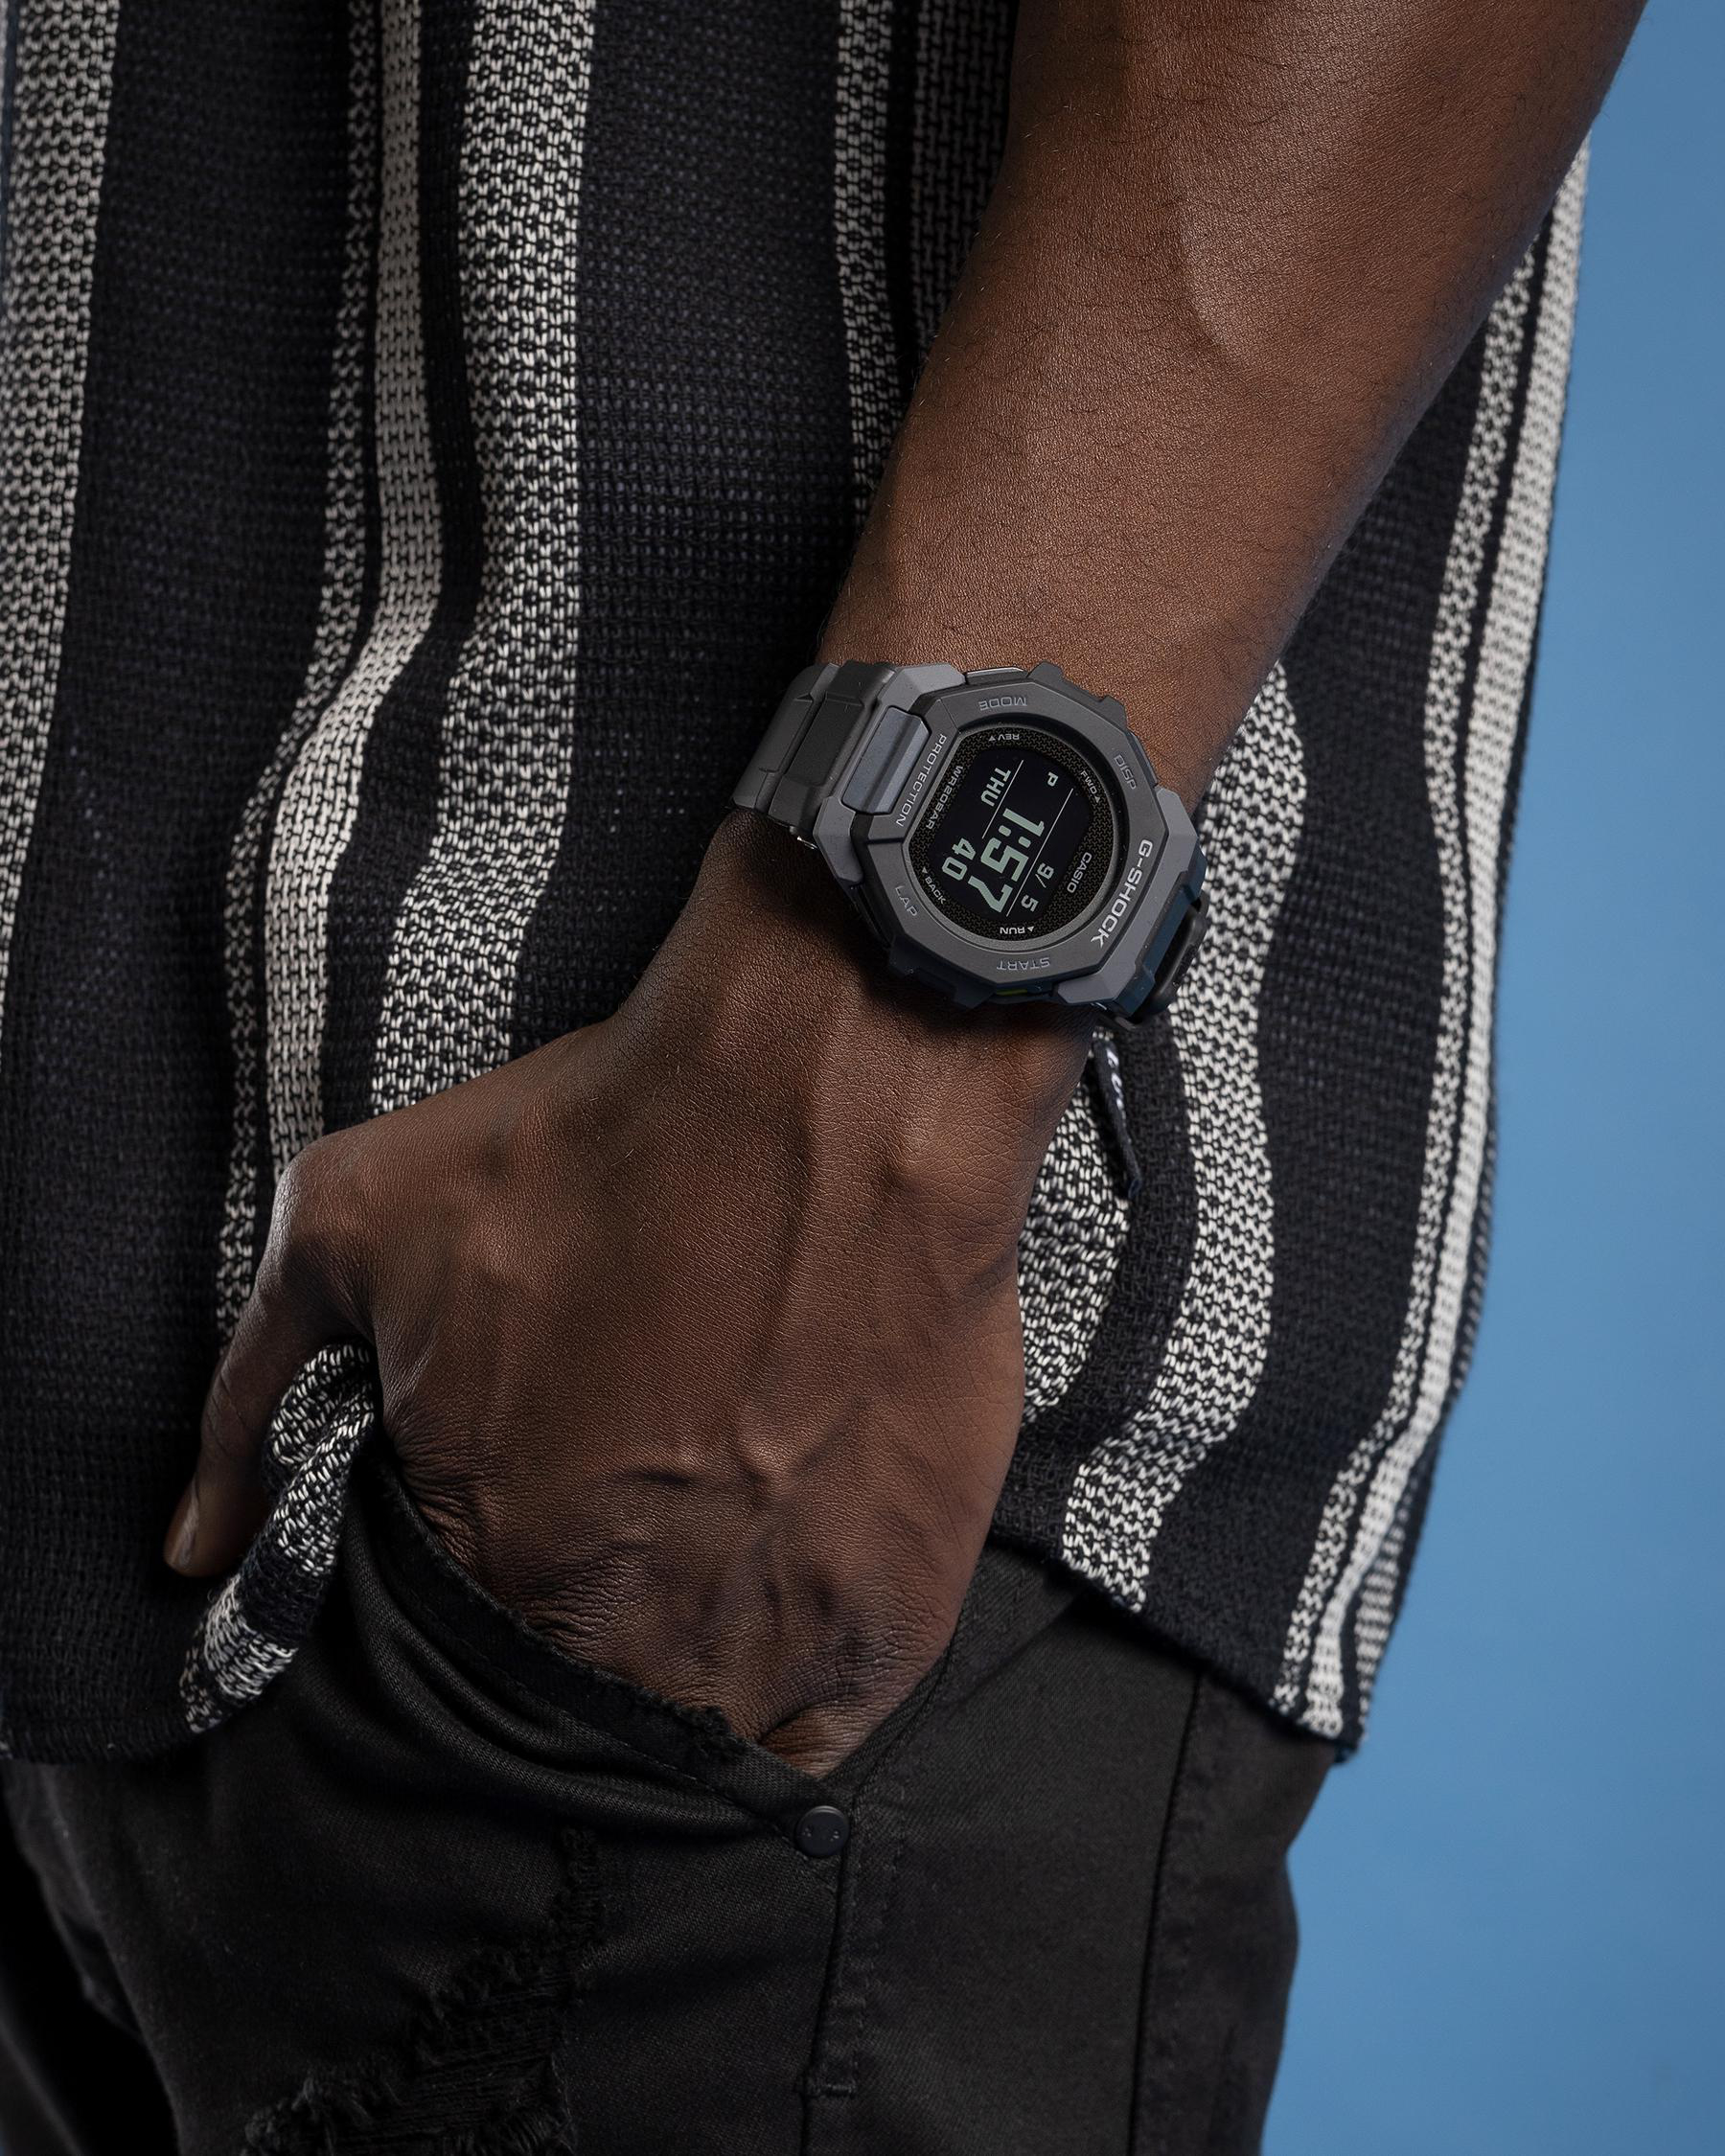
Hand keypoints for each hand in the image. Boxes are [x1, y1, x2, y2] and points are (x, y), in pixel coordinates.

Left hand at [166, 814, 1088, 1771]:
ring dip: (681, 1678)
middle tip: (619, 1522)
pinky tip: (779, 1614)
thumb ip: (246, 1395)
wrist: (827, 1093)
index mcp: (490, 1556)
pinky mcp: (893, 1610)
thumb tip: (195, 1543)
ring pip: (697, 1734)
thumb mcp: (353, 1222)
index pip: (452, 1651)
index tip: (521, 1511)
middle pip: (577, 1696)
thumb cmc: (598, 1147)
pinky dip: (795, 1705)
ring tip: (698, 1568)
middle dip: (577, 1629)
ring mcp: (773, 1636)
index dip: (478, 1581)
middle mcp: (629, 1635)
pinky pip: (825, 1733)